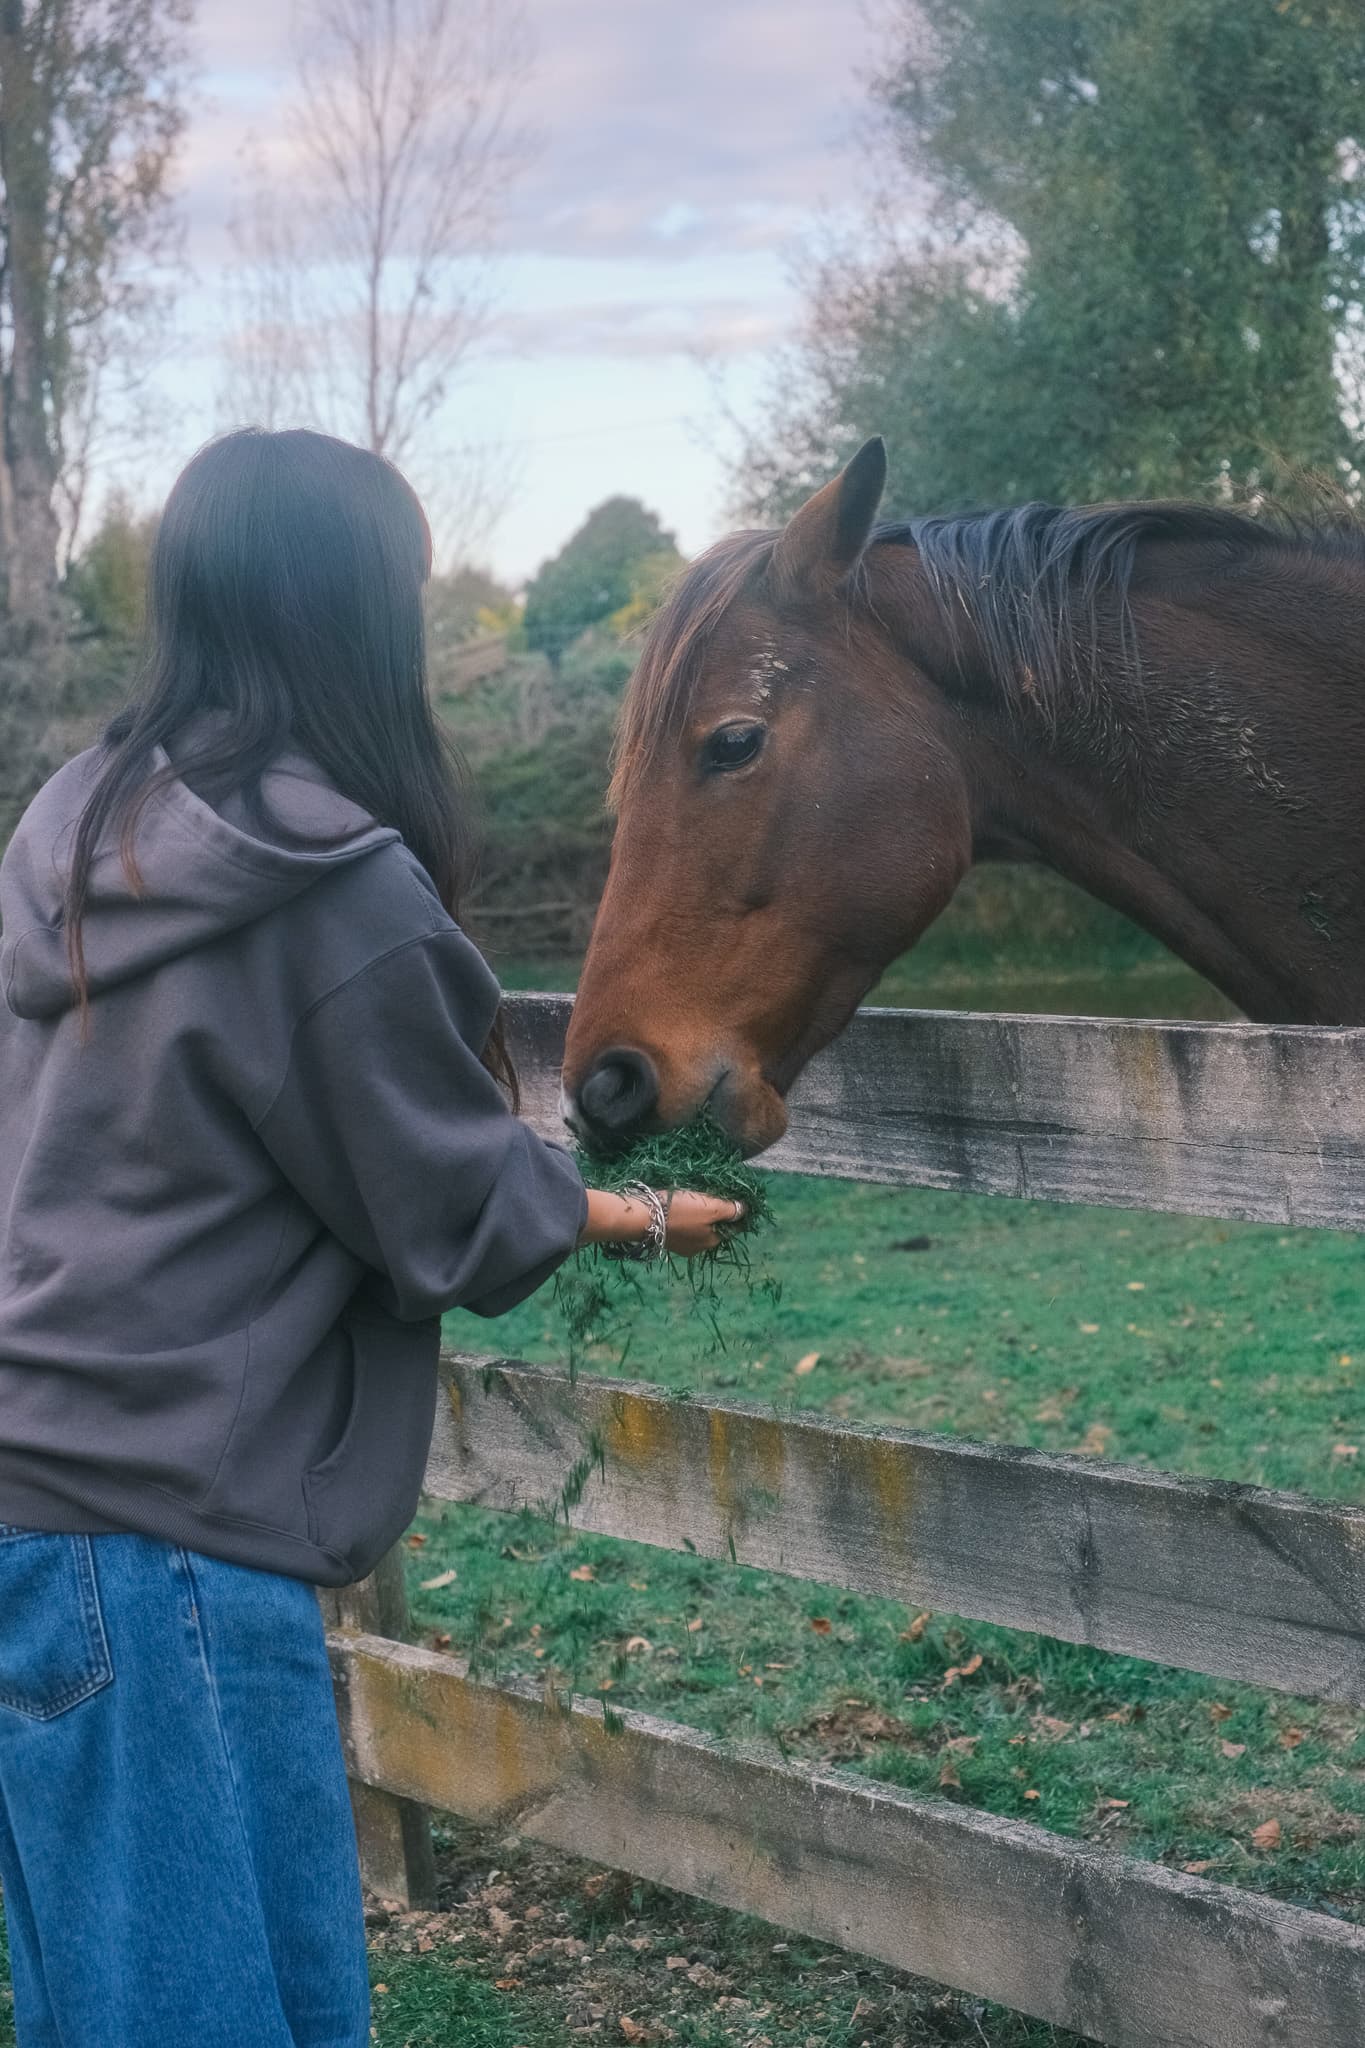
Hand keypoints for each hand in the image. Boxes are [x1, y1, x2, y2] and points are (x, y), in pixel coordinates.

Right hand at [579, 1187, 744, 1257]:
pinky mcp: (663, 1237)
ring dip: (699, 1215)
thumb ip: (731, 1210)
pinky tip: (680, 1205)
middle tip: (715, 1194)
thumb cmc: (681, 1211)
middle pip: (714, 1228)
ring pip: (697, 1228)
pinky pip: (681, 1226)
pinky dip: (684, 1216)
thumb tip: (744, 1210)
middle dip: (716, 1214)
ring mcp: (679, 1245)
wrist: (642, 1216)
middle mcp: (697, 1248)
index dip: (736, 1213)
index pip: (732, 1228)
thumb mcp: (712, 1208)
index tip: (734, 1197)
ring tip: (697, 1198)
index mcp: (711, 1242)